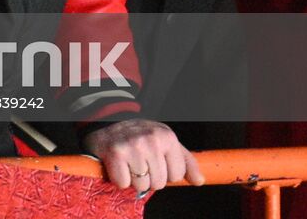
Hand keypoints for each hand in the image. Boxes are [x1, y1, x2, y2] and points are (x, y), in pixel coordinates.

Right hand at [82, 119, 204, 194]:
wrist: (107, 120)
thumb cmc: (139, 134)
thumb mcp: (165, 141)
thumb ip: (185, 161)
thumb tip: (199, 181)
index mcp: (166, 137)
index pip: (177, 175)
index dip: (165, 172)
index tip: (154, 161)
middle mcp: (151, 140)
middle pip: (159, 183)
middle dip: (148, 177)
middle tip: (139, 162)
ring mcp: (132, 146)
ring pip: (142, 185)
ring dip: (133, 179)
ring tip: (128, 164)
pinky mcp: (115, 153)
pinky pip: (124, 183)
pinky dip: (119, 179)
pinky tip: (118, 166)